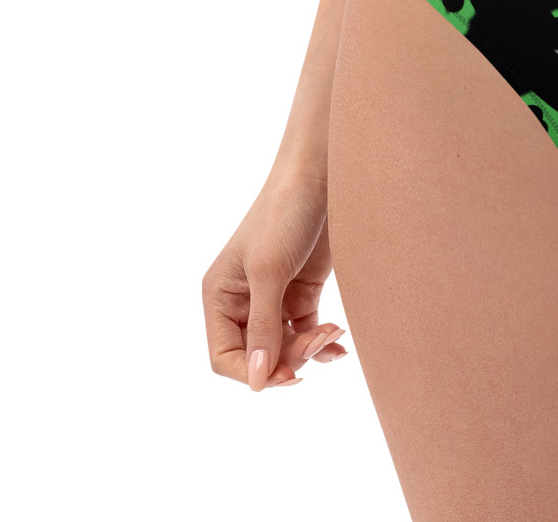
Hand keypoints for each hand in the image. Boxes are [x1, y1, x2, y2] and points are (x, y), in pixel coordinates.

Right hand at [203, 173, 349, 389]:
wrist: (321, 175)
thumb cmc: (284, 213)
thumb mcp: (269, 271)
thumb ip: (263, 327)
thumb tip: (257, 382)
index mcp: (220, 296)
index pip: (224, 356)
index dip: (252, 372)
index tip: (286, 374)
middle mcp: (242, 302)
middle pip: (259, 356)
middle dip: (287, 357)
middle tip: (316, 341)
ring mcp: (273, 298)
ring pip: (285, 348)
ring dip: (308, 350)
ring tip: (332, 333)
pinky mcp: (302, 292)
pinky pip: (306, 333)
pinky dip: (321, 342)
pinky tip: (337, 342)